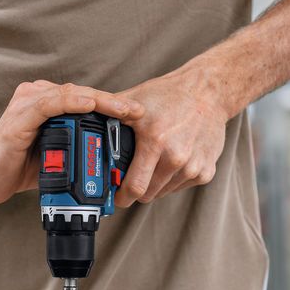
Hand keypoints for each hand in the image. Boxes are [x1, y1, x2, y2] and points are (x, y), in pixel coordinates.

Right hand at [0, 81, 143, 204]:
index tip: (138, 115)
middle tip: (138, 112)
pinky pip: (48, 105)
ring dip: (99, 101)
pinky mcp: (18, 117)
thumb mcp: (59, 159)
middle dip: (113, 102)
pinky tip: (88, 105)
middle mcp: (37, 97)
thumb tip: (115, 161)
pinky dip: (70, 103)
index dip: (113, 105)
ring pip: (70, 95)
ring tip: (122, 110)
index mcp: (49, 104)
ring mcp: (27, 104)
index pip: (86, 99)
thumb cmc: (21, 168)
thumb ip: (81, 151)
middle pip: (82, 93)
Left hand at [115, 66, 228, 206]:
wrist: (209, 92)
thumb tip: (81, 123)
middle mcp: (176, 157)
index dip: (121, 197)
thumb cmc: (170, 95)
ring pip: (163, 192)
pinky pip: (180, 186)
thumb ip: (108, 115)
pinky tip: (173, 160)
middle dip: (136, 190)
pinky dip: (172, 179)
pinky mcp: (206, 171)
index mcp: (155, 141)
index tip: (116, 196)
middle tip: (131, 177)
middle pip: (148, 195)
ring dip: (155, 184)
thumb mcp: (135, 101)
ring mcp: (193, 166)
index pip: (135, 187)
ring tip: (154, 162)